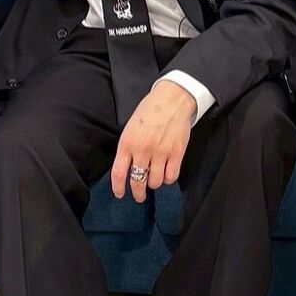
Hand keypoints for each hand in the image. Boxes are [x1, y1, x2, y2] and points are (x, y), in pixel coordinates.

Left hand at [110, 80, 197, 202]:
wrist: (172, 99)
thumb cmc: (149, 110)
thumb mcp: (131, 127)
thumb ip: (128, 147)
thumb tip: (128, 168)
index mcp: (127, 143)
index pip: (119, 173)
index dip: (118, 188)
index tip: (120, 194)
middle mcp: (142, 150)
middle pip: (137, 182)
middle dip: (138, 193)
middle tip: (139, 196)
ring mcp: (160, 153)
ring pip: (155, 182)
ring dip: (154, 183)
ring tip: (154, 179)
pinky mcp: (177, 153)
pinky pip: (171, 177)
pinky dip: (168, 178)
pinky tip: (166, 173)